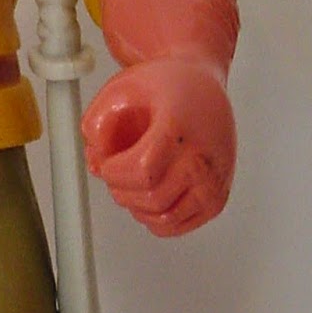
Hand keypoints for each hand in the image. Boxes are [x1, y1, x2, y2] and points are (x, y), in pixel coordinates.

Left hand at [81, 58, 235, 236]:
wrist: (202, 86)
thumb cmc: (167, 86)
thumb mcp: (120, 88)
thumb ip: (96, 123)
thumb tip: (95, 162)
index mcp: (180, 130)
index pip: (142, 171)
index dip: (114, 172)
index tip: (109, 162)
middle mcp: (203, 159)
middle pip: (150, 199)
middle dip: (120, 189)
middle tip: (117, 170)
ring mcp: (213, 182)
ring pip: (163, 219)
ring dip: (135, 206)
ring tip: (132, 181)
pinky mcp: (216, 199)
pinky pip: (177, 226)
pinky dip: (153, 218)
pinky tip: (147, 194)